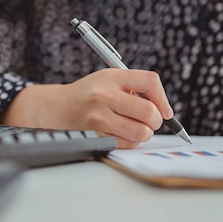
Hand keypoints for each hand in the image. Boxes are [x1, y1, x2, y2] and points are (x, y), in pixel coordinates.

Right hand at [0, 69, 173, 148]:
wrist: (57, 107)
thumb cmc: (89, 93)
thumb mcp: (109, 79)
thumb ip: (135, 88)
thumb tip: (165, 111)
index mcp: (112, 77)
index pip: (150, 81)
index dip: (163, 98)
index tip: (165, 110)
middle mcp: (104, 95)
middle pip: (149, 112)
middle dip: (156, 120)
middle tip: (150, 120)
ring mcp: (98, 117)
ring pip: (141, 132)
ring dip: (143, 133)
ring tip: (134, 127)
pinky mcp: (95, 135)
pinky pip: (127, 144)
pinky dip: (129, 141)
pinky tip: (120, 132)